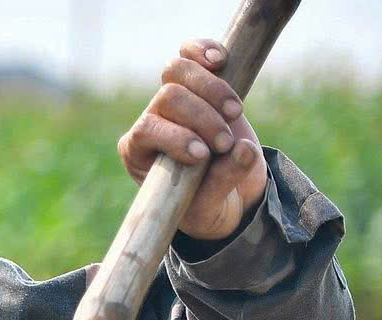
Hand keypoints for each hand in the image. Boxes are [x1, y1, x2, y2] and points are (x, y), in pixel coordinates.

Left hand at [118, 38, 267, 241]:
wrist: (227, 193)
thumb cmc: (208, 205)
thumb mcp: (211, 206)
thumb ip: (223, 180)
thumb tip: (243, 149)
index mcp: (137, 154)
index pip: (145, 130)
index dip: (175, 137)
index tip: (203, 156)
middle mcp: (150, 122)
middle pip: (167, 97)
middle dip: (202, 118)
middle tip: (224, 143)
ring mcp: (172, 102)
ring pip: (177, 71)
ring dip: (212, 89)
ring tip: (234, 112)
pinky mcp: (198, 85)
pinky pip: (189, 54)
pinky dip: (204, 50)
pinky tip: (221, 59)